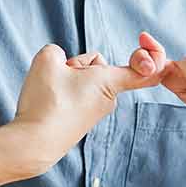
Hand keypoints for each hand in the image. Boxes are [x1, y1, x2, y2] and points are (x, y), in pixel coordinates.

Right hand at [5, 32, 166, 176]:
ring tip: (52, 94)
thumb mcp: (47, 60)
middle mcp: (108, 99)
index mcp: (109, 82)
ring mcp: (95, 112)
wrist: (33, 144)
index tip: (145, 42)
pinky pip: (74, 96)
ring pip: (83, 81)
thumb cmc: (45, 102)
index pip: (145, 71)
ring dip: (67, 80)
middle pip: (96, 66)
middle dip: (76, 65)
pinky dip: (62, 94)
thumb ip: (57, 52)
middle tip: (60, 79)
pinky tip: (50, 103)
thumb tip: (60, 64)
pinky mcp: (81, 122)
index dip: (152, 56)